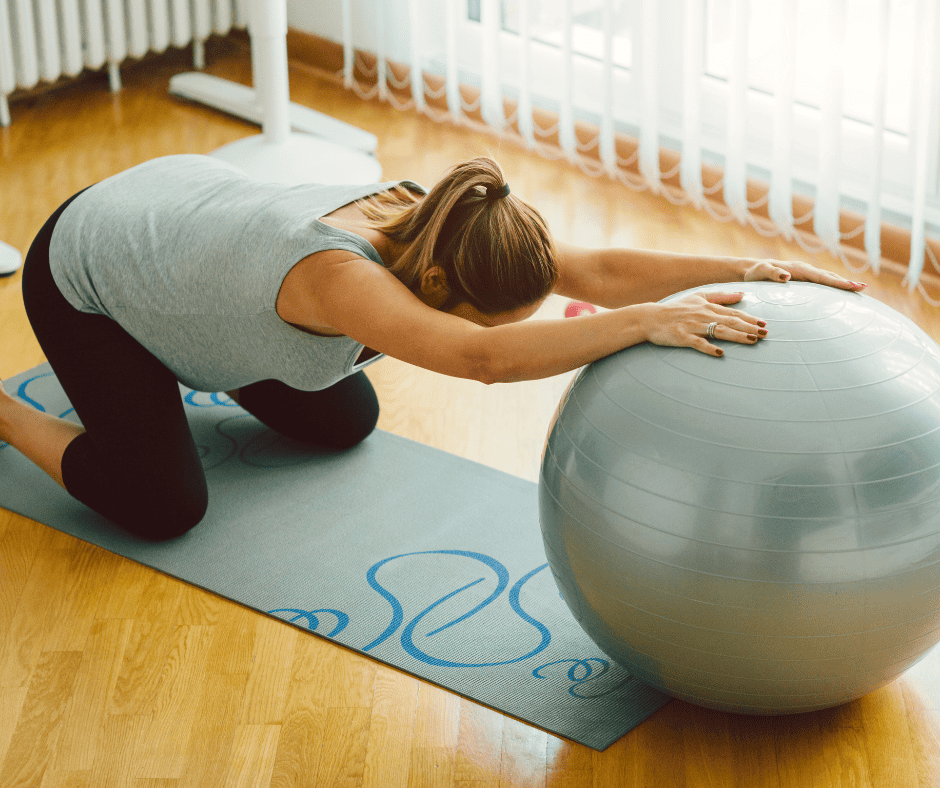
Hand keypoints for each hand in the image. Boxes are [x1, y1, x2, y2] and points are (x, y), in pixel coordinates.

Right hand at [640, 292, 766, 357]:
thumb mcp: (699, 297)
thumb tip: (742, 295)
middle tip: (765, 334)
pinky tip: (720, 353)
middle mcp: (703, 315)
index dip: (750, 319)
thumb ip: (721, 296)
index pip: (733, 313)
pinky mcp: (682, 337)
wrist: (650, 318)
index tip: (764, 324)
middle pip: (730, 322)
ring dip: (737, 336)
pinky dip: (709, 348)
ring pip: (719, 331)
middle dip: (749, 328)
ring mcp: (693, 326)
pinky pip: (697, 343)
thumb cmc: (676, 308)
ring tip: (751, 341)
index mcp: (708, 307)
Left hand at [743, 259, 866, 290]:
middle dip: (845, 283)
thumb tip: (787, 276)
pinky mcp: (803, 281)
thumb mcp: (760, 272)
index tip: (852, 286)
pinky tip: (841, 293)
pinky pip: (821, 284)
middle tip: (863, 289)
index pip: (821, 277)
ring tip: (859, 290)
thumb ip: (772, 273)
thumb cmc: (754, 273)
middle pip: (828, 277)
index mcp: (797, 269)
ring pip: (827, 280)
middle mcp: (804, 271)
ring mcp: (804, 276)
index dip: (837, 282)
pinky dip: (833, 287)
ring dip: (842, 284)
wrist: (751, 270)